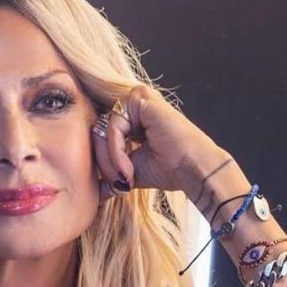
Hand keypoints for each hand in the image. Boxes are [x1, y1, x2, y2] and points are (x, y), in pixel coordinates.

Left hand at [92, 85, 224, 203]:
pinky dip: (116, 151)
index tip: (114, 185)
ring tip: (125, 176)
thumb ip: (111, 169)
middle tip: (117, 182)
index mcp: (133, 117)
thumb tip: (93, 189)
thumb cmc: (169, 170)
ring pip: (103, 129)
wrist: (193, 171)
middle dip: (104, 161)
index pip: (100, 134)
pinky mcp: (141, 98)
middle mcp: (134, 103)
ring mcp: (137, 98)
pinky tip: (128, 167)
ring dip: (110, 159)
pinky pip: (113, 125)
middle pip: (98, 130)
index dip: (103, 161)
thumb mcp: (130, 169)